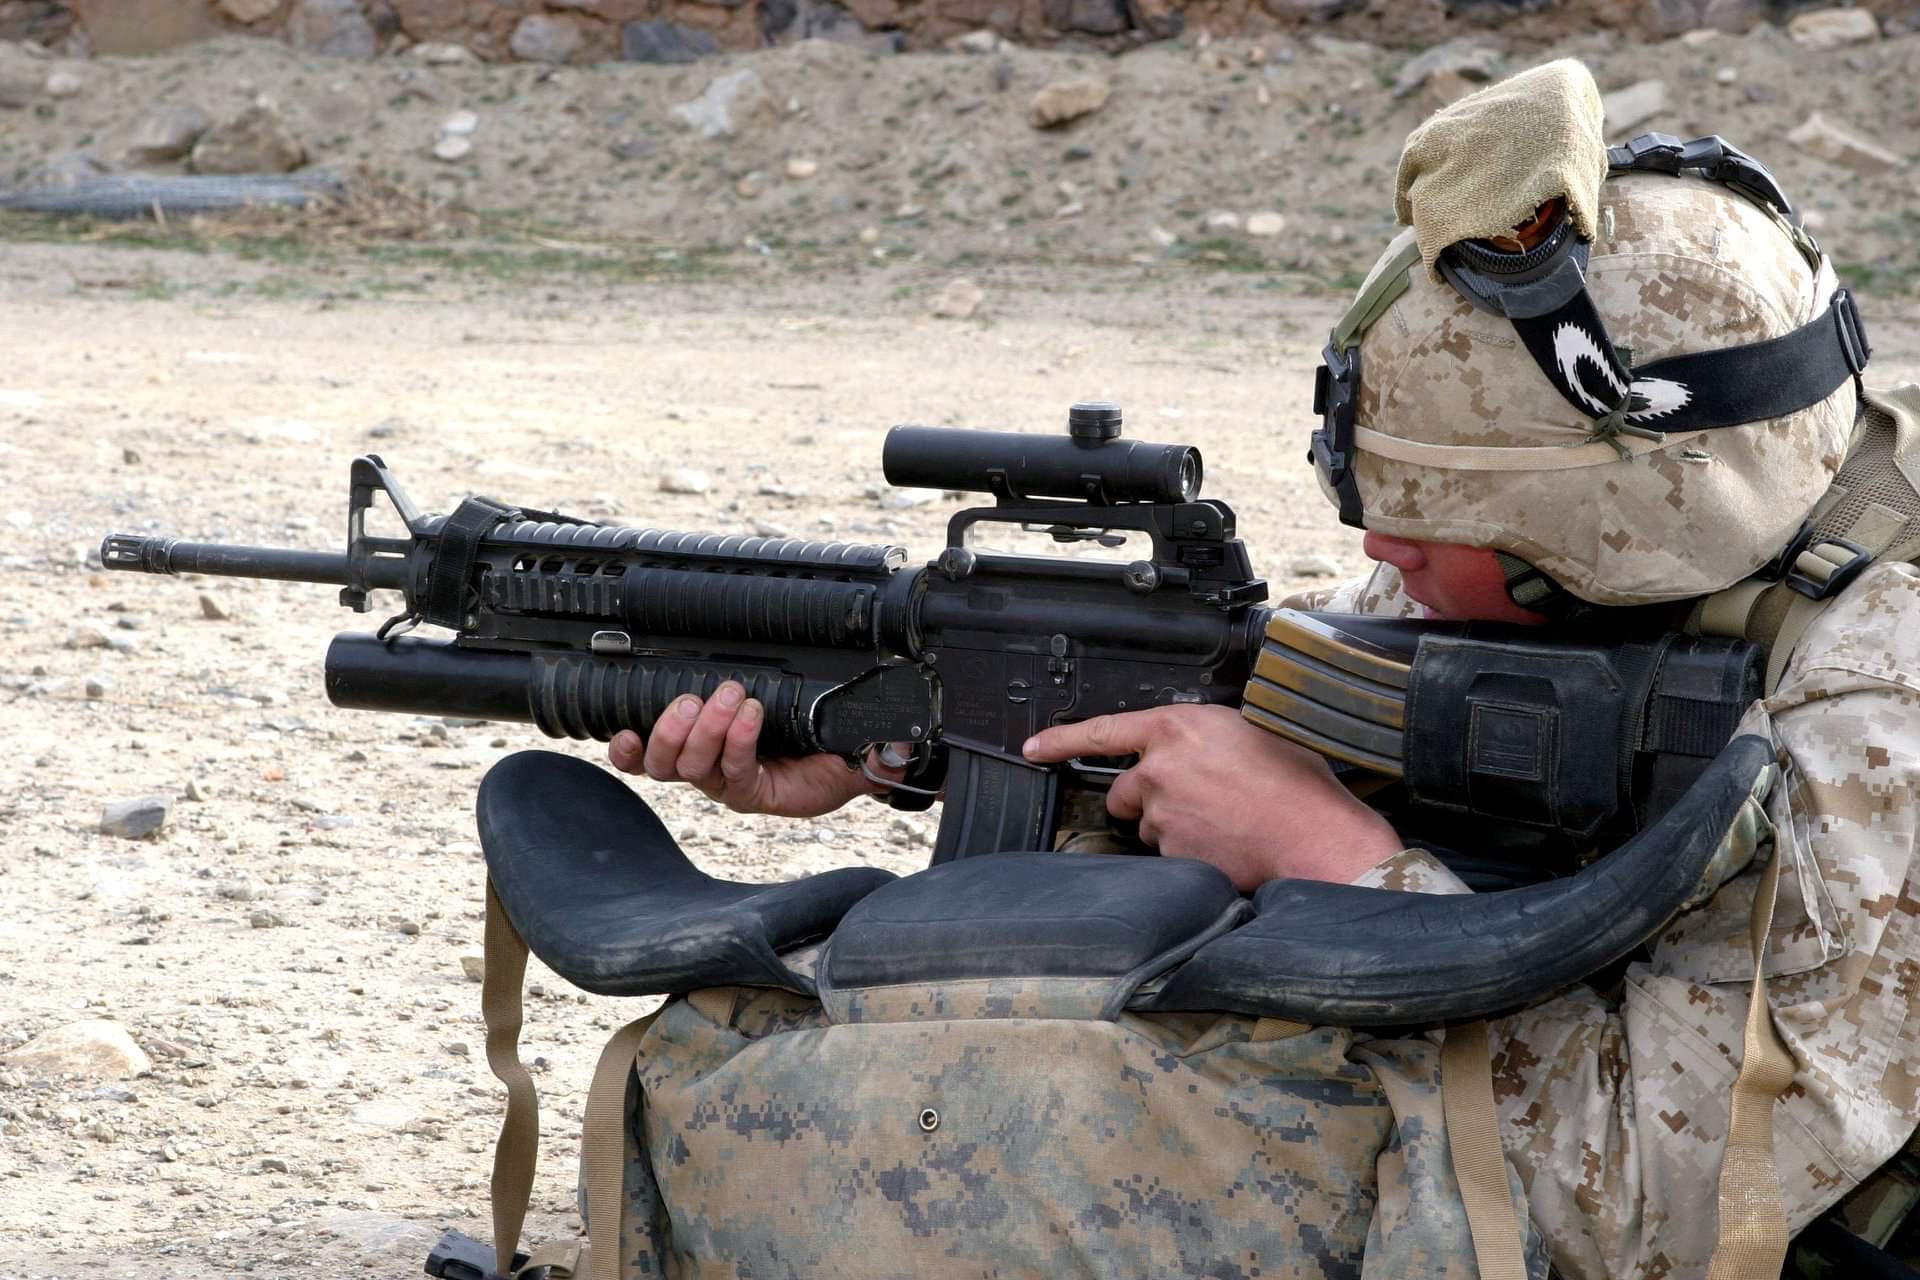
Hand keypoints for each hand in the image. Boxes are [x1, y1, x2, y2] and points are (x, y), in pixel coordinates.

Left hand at [607, 681, 907, 817]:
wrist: (826, 758)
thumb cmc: (836, 760)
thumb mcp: (860, 763)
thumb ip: (878, 760)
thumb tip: (894, 749)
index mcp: (762, 788)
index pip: (738, 777)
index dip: (736, 746)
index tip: (753, 709)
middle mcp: (726, 781)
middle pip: (694, 768)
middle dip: (705, 730)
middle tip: (726, 693)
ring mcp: (702, 767)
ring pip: (669, 761)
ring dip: (676, 726)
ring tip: (698, 696)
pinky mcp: (687, 752)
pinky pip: (647, 759)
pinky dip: (629, 747)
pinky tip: (622, 731)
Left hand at [1022, 705, 1402, 890]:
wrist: (1315, 834)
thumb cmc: (1295, 781)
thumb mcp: (1248, 731)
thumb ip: (1201, 735)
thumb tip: (1187, 746)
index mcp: (1178, 728)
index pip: (1103, 731)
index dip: (1061, 740)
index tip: (1033, 747)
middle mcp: (1161, 768)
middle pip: (1123, 791)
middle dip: (1145, 800)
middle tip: (1194, 802)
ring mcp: (1163, 814)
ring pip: (1147, 826)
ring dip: (1171, 827)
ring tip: (1222, 822)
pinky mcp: (1171, 852)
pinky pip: (1167, 855)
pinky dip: (1188, 853)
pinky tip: (1224, 844)